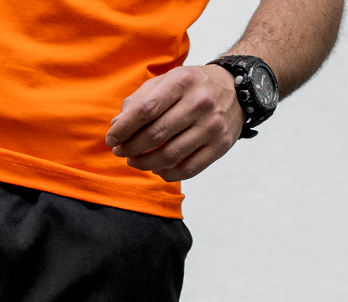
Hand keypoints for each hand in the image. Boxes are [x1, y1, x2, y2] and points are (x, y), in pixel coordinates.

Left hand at [105, 64, 244, 182]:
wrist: (236, 90)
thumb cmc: (192, 87)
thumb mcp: (167, 81)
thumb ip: (139, 100)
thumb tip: (116, 126)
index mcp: (182, 81)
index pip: (145, 110)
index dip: (123, 129)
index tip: (111, 139)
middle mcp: (199, 102)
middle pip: (155, 135)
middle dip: (130, 148)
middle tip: (120, 151)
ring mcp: (211, 126)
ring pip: (168, 156)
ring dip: (144, 163)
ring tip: (134, 160)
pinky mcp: (219, 146)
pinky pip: (187, 170)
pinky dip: (166, 173)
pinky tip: (156, 168)